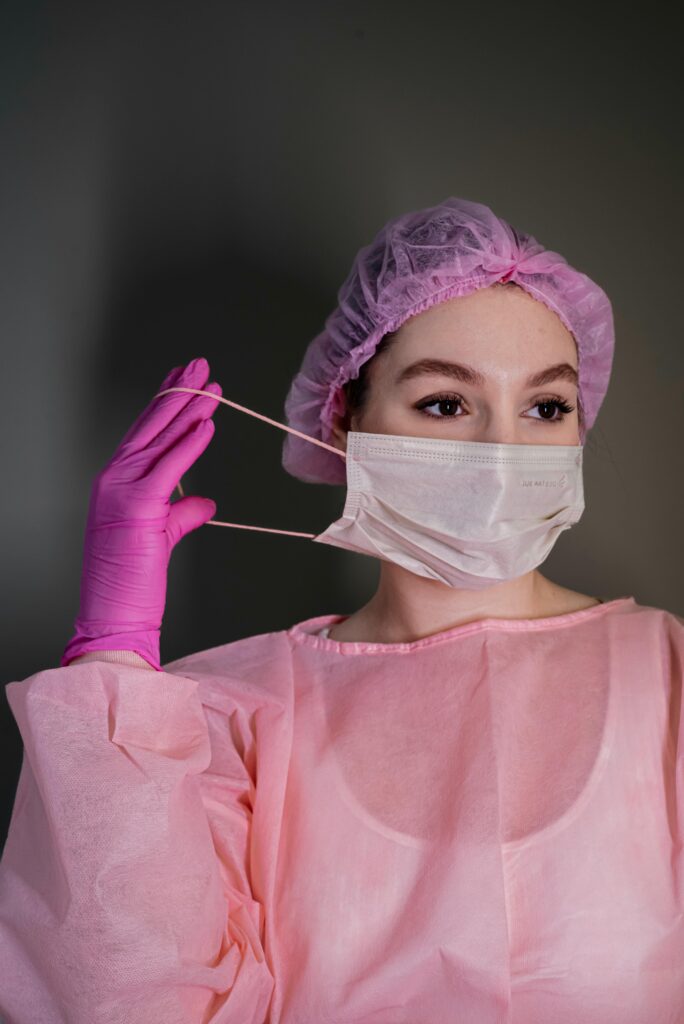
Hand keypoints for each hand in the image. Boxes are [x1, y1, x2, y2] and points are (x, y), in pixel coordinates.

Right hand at [61, 357, 220, 669]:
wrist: (112, 617)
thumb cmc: (131, 582)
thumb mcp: (159, 537)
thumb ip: (180, 514)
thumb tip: (205, 502)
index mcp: (116, 482)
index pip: (144, 433)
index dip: (165, 402)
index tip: (182, 378)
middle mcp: (113, 479)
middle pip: (151, 426)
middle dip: (178, 391)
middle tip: (200, 364)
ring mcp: (120, 491)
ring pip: (159, 440)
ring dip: (188, 409)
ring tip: (211, 384)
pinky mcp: (137, 508)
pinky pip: (169, 468)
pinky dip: (189, 444)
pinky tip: (207, 424)